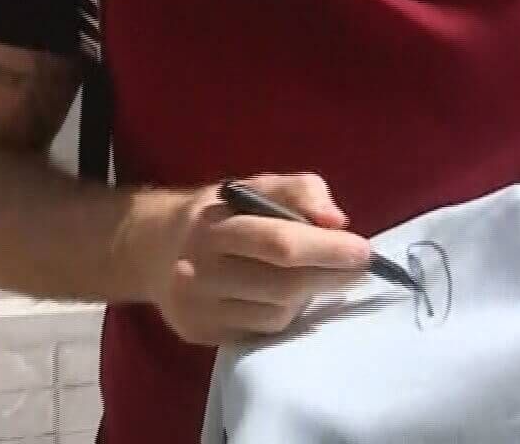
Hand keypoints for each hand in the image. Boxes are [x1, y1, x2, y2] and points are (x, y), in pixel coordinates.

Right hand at [150, 173, 371, 346]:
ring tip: (314, 277)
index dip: (326, 249)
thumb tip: (336, 221)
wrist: (154, 249)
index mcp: (213, 225)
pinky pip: (260, 332)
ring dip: (307, 296)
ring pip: (276, 313)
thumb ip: (300, 192)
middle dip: (330, 276)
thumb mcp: (255, 186)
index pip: (278, 242)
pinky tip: (284, 296)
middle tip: (359, 268)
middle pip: (282, 285)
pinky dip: (283, 314)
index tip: (364, 251)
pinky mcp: (200, 334)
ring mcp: (197, 307)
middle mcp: (199, 269)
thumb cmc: (220, 213)